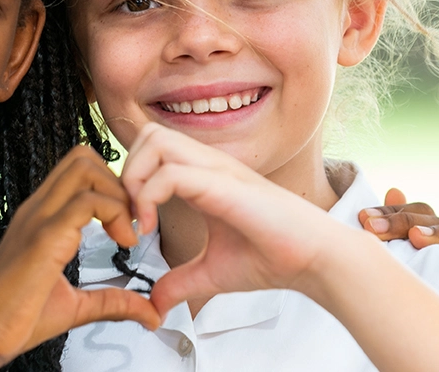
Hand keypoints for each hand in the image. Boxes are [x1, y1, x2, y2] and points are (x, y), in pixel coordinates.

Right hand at [0, 147, 159, 370]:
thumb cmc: (14, 320)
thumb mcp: (76, 306)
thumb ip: (114, 301)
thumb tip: (151, 313)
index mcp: (41, 217)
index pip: (78, 169)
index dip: (112, 186)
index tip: (129, 225)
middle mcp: (37, 209)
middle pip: (82, 156)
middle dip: (119, 181)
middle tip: (132, 222)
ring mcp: (38, 219)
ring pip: (85, 167)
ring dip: (118, 194)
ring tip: (128, 234)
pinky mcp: (43, 238)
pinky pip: (86, 202)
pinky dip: (116, 214)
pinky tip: (123, 244)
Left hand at [119, 123, 359, 316]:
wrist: (312, 260)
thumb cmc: (274, 257)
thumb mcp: (211, 272)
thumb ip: (179, 282)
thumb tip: (154, 304)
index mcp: (204, 177)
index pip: (153, 150)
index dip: (132, 180)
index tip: (133, 224)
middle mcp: (208, 165)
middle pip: (148, 135)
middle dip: (127, 173)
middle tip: (132, 216)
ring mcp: (217, 170)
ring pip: (155, 142)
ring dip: (135, 180)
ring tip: (141, 219)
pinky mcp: (224, 185)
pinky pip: (170, 173)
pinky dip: (150, 198)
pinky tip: (152, 229)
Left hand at [358, 187, 438, 247]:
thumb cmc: (412, 272)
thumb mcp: (401, 246)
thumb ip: (394, 221)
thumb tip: (394, 190)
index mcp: (424, 226)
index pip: (408, 211)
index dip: (386, 213)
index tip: (362, 218)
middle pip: (427, 219)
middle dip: (399, 223)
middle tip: (373, 229)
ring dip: (434, 233)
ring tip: (415, 236)